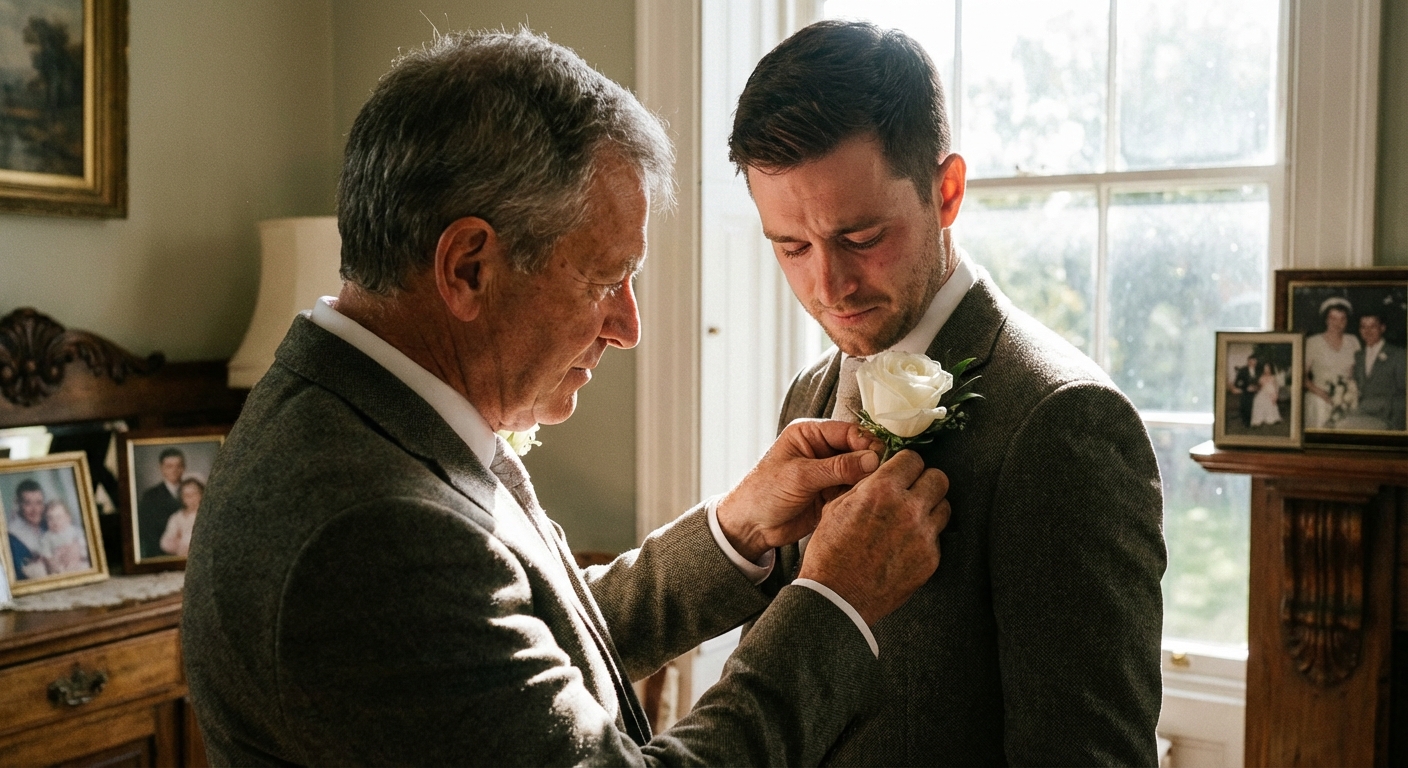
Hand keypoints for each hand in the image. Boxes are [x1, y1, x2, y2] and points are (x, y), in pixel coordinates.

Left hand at [716, 419, 882, 561]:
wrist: (750, 526)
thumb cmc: (763, 493)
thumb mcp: (800, 476)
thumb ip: (837, 467)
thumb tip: (873, 459)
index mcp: (809, 434)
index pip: (848, 431)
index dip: (866, 443)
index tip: (879, 458)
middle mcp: (822, 450)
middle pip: (859, 450)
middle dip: (871, 463)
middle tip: (881, 477)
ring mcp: (829, 473)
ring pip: (861, 472)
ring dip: (869, 481)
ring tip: (877, 491)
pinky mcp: (833, 494)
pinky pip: (856, 491)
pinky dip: (863, 495)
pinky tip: (867, 502)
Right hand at [798, 450, 949, 625]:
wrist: (837, 597)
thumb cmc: (830, 553)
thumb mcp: (837, 507)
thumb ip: (866, 487)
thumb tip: (882, 475)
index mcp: (882, 490)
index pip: (914, 459)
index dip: (907, 465)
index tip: (904, 472)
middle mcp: (908, 509)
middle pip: (938, 478)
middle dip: (925, 482)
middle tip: (913, 491)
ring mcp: (923, 535)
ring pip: (944, 507)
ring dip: (930, 509)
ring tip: (912, 518)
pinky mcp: (930, 559)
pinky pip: (937, 537)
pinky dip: (925, 537)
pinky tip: (906, 545)